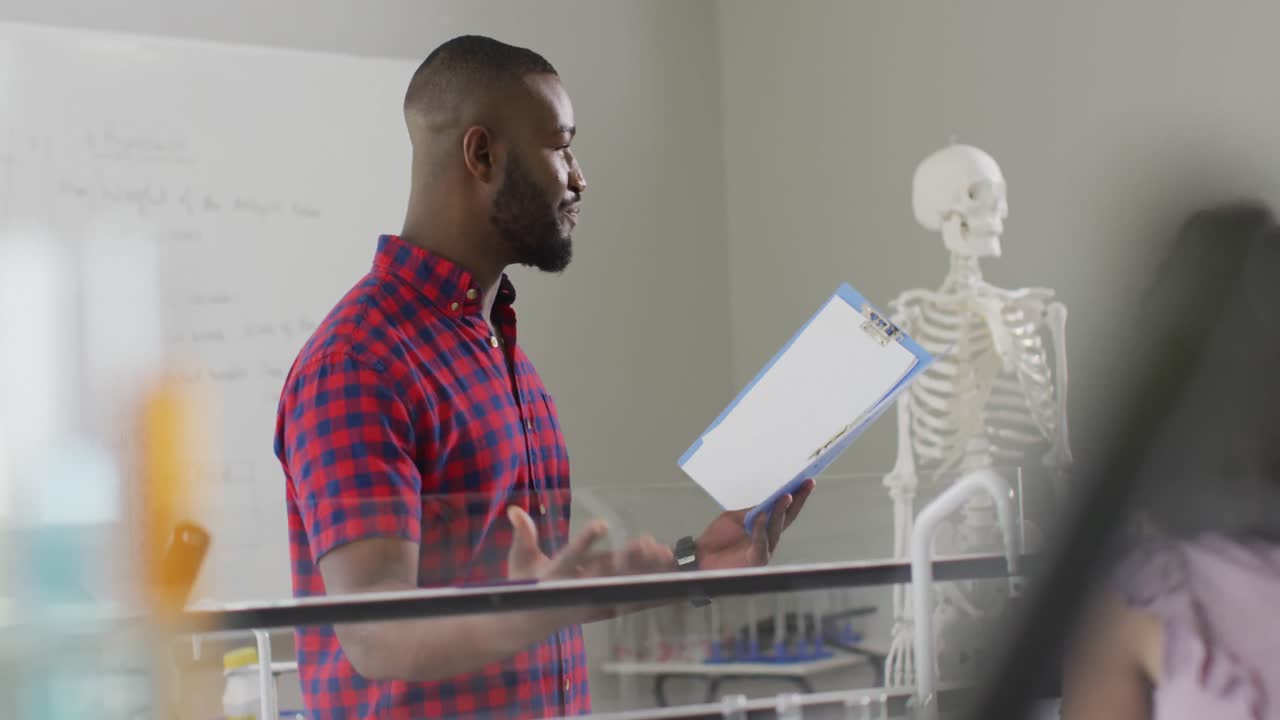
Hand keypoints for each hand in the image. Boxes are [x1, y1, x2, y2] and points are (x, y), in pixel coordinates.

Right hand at [506, 506, 674, 623]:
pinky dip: (651, 595)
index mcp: (555, 575)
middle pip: (606, 573)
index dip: (586, 540)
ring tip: (666, 556)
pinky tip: (673, 587)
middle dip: (628, 559)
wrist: (526, 625)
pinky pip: (631, 601)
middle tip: (647, 542)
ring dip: (645, 572)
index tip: (601, 524)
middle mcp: (577, 590)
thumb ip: (522, 535)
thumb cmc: (522, 587)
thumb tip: (514, 509)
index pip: (571, 554)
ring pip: (623, 585)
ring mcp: (593, 601)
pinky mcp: (604, 609)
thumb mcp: (519, 560)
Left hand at [696, 479, 813, 570]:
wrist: (700, 557)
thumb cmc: (718, 539)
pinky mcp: (755, 559)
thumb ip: (752, 511)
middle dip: (797, 500)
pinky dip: (760, 528)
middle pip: (787, 518)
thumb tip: (769, 500)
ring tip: (786, 495)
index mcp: (765, 528)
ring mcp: (764, 550)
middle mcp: (769, 539)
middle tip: (806, 484)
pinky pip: (760, 542)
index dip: (796, 496)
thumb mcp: (736, 518)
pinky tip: (762, 515)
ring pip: (775, 528)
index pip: (784, 510)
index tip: (805, 480)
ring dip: (781, 511)